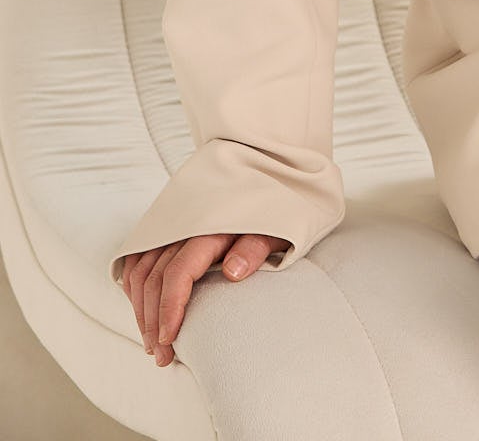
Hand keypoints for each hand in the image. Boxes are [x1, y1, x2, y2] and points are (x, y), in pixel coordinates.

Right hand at [121, 232, 288, 366]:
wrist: (266, 190)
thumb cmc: (271, 216)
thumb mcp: (274, 230)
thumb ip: (254, 249)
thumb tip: (233, 271)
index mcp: (209, 229)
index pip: (177, 272)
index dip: (169, 309)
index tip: (168, 340)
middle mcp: (184, 227)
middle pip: (153, 277)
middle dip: (152, 322)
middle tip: (161, 355)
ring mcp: (173, 228)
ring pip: (140, 270)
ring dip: (140, 310)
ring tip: (152, 342)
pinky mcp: (168, 230)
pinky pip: (139, 257)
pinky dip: (134, 285)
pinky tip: (142, 310)